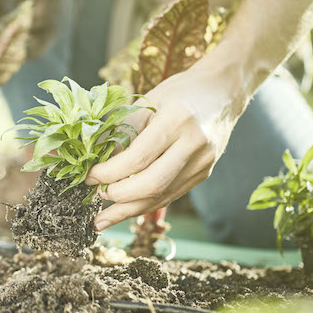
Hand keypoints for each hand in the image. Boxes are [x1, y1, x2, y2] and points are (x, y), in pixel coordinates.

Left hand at [85, 67, 245, 230]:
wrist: (222, 91)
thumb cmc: (179, 92)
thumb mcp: (146, 102)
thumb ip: (123, 131)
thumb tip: (96, 161)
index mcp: (177, 120)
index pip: (138, 158)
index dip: (110, 173)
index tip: (89, 176)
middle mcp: (195, 144)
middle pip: (153, 183)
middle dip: (120, 196)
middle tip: (97, 196)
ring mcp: (203, 162)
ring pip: (162, 196)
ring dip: (130, 211)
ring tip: (103, 220)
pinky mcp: (204, 173)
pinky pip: (171, 194)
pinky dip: (146, 204)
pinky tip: (126, 210)